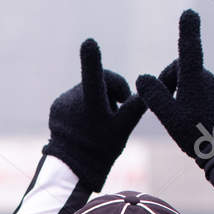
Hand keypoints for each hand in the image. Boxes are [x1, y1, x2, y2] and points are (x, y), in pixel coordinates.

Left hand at [43, 39, 144, 191]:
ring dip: (98, 99)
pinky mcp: (55, 107)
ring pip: (88, 89)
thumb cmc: (102, 151)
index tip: (89, 42)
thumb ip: (138, 104)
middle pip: (101, 82)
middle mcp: (73, 101)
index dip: (93, 60)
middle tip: (116, 114)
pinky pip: (74, 98)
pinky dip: (83, 107)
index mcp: (92, 106)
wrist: (71, 171)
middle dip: (112, 93)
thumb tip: (158, 83)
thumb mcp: (125, 128)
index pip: (95, 78)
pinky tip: (85, 123)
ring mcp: (62, 103)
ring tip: (99, 122)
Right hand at [135, 10, 213, 167]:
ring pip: (198, 86)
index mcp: (196, 80)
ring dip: (187, 97)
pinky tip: (200, 125)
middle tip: (167, 110)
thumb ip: (154, 96)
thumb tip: (142, 78)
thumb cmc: (197, 136)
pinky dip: (201, 105)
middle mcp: (212, 79)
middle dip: (174, 84)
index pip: (189, 49)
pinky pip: (211, 96)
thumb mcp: (169, 118)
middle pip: (186, 73)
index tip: (188, 13)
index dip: (188, 30)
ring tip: (185, 123)